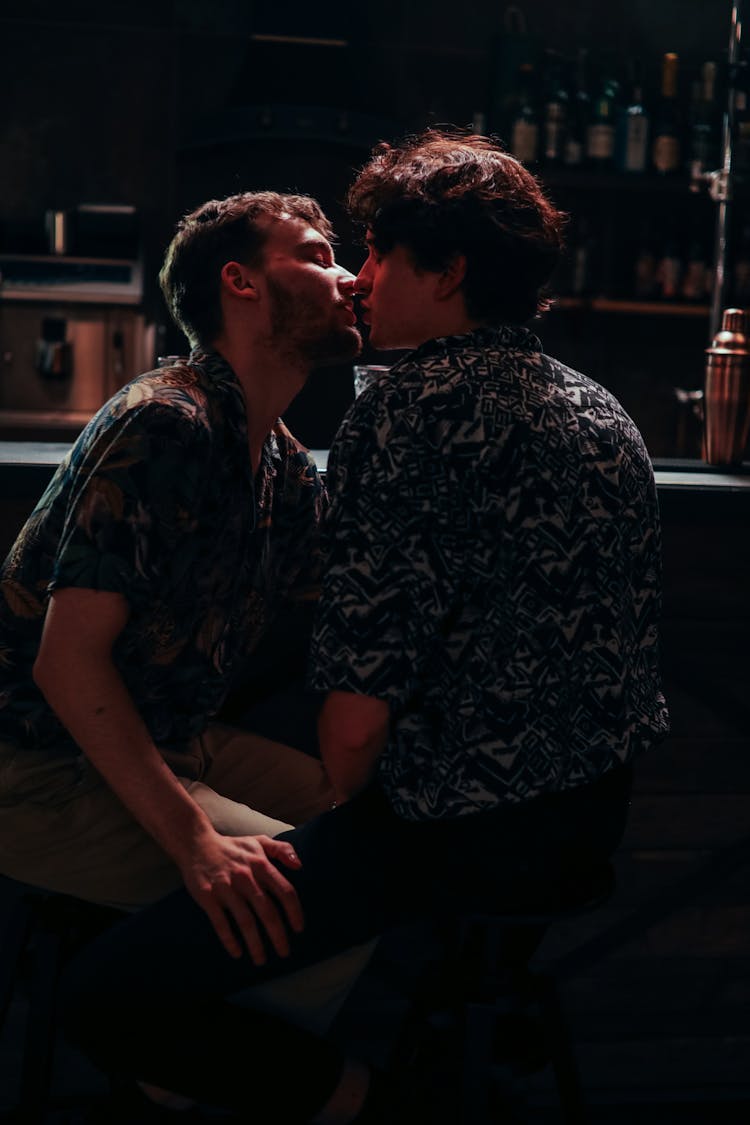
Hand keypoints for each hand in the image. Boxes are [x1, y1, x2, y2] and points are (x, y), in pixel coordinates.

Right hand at [179, 831, 303, 962]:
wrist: (197, 844)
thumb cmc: (232, 846)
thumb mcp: (259, 841)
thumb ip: (282, 849)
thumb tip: (299, 865)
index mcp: (261, 865)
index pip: (285, 892)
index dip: (294, 913)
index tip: (298, 929)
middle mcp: (246, 877)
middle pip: (268, 912)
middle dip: (278, 936)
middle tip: (284, 953)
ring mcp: (226, 888)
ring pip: (246, 922)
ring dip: (256, 944)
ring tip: (261, 959)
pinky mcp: (208, 896)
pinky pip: (221, 923)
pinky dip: (230, 940)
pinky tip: (237, 953)